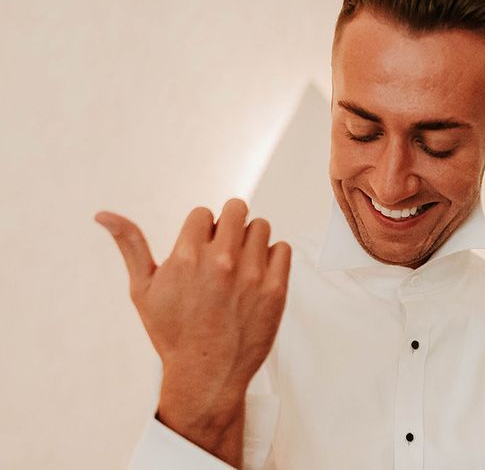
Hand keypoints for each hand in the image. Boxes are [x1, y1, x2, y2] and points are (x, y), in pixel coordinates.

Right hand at [95, 198, 290, 466]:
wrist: (206, 375)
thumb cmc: (171, 332)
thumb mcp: (143, 289)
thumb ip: (130, 245)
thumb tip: (103, 214)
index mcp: (186, 256)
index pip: (203, 213)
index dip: (201, 232)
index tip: (199, 254)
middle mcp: (220, 261)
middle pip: (236, 209)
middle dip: (228, 225)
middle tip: (223, 252)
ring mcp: (251, 274)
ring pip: (260, 226)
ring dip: (251, 241)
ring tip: (240, 267)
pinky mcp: (275, 289)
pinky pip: (282, 248)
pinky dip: (272, 258)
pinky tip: (257, 277)